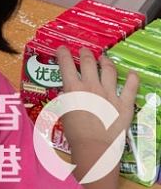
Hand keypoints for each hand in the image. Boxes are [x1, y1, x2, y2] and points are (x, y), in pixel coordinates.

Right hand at [55, 45, 138, 187]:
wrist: (94, 147)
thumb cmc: (74, 132)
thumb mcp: (63, 111)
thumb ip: (66, 98)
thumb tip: (68, 92)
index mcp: (73, 88)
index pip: (66, 63)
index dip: (63, 53)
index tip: (62, 48)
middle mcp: (92, 86)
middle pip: (88, 62)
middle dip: (85, 53)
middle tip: (84, 51)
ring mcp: (110, 94)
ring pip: (108, 70)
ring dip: (105, 61)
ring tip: (104, 58)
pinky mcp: (124, 104)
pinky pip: (130, 88)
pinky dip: (132, 79)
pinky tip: (132, 73)